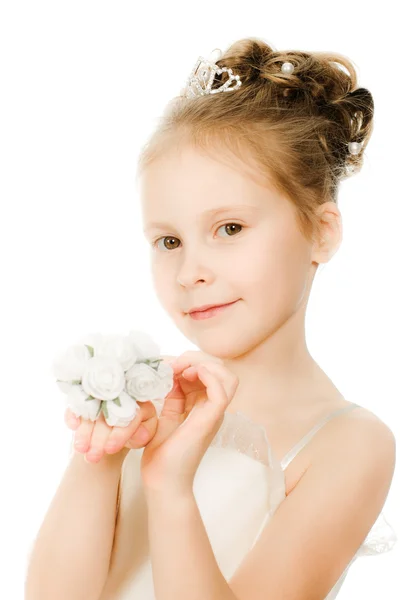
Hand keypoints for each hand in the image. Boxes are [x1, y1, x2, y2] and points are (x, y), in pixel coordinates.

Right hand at [65, 399, 157, 462]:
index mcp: (140, 401)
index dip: (120, 433)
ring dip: (84, 430)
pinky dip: (73, 413)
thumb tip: (141, 434)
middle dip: (99, 437)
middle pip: (108, 413)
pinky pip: (78, 401)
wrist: (120, 427)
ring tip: (80, 449)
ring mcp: (102, 393)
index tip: (110, 449)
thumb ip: (145, 434)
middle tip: (92, 456)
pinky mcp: (86, 395)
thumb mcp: (144, 433)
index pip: (131, 415)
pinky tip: (73, 425)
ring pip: (92, 410)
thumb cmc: (136, 429)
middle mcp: (121, 393)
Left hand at [140, 351, 238, 496]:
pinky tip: (187, 374)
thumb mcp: (163, 417)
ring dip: (204, 364)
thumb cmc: (161, 455)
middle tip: (173, 364)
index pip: (208, 371)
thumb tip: (167, 373)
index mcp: (202, 406)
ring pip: (227, 376)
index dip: (188, 361)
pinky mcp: (211, 420)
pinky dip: (208, 375)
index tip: (165, 365)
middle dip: (196, 358)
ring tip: (182, 369)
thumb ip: (170, 397)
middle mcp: (212, 408)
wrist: (162, 483)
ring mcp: (214, 414)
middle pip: (220, 369)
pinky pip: (222, 391)